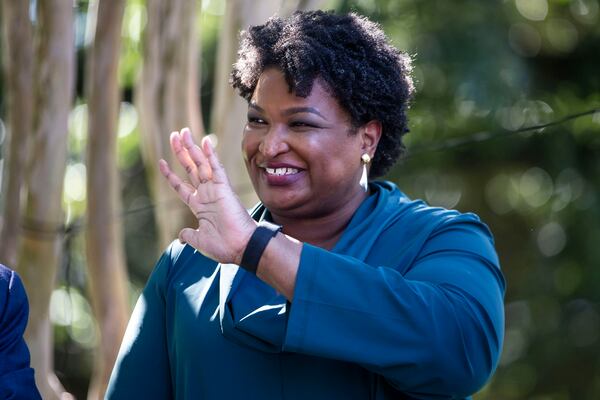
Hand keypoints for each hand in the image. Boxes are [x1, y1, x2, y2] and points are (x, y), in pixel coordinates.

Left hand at [158, 128, 255, 264]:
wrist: (241, 248)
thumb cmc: (223, 246)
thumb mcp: (199, 241)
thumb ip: (189, 235)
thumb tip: (180, 236)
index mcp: (200, 206)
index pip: (182, 186)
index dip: (171, 174)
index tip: (161, 162)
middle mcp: (207, 194)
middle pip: (191, 168)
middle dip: (181, 152)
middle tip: (174, 135)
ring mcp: (215, 190)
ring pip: (201, 164)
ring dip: (192, 148)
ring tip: (183, 131)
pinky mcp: (225, 188)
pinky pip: (216, 168)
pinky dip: (211, 155)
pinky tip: (205, 141)